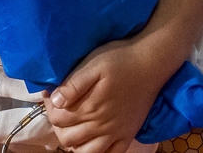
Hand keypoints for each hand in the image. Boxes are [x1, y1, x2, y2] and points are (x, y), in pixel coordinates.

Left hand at [44, 34, 179, 152]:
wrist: (152, 63)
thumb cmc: (121, 59)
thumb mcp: (94, 63)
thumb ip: (74, 84)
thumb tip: (55, 100)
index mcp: (89, 107)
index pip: (58, 118)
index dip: (50, 107)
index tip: (50, 94)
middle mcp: (100, 126)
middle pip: (67, 138)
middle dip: (58, 125)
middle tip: (60, 109)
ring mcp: (115, 134)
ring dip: (73, 143)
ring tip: (73, 127)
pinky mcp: (127, 136)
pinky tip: (92, 143)